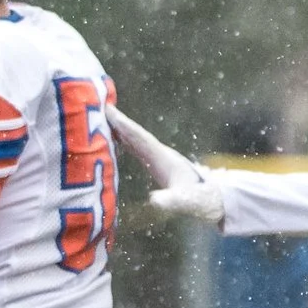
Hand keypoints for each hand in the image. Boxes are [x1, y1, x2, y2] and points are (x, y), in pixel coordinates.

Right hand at [108, 105, 226, 224]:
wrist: (211, 199)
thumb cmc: (198, 199)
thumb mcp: (184, 201)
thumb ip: (172, 200)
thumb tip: (154, 201)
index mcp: (162, 158)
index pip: (139, 137)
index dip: (123, 125)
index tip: (108, 110)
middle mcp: (158, 153)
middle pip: (133, 134)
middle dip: (116, 121)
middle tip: (96, 106)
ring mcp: (156, 157)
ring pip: (133, 139)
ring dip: (117, 129)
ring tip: (98, 118)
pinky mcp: (154, 163)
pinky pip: (134, 148)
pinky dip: (121, 140)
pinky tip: (111, 139)